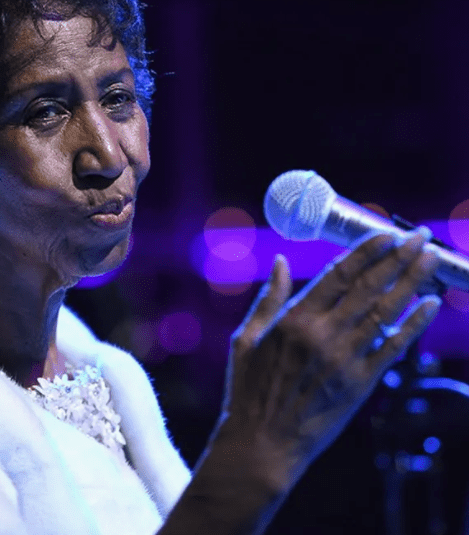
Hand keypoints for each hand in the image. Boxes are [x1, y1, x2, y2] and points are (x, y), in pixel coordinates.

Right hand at [218, 228, 441, 490]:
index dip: (366, 251)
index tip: (385, 233)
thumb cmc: (248, 390)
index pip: (338, 275)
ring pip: (386, 312)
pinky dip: (414, 324)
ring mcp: (345, 360)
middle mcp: (322, 336)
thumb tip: (282, 262)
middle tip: (420, 236)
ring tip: (431, 259)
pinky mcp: (361, 385)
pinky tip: (431, 304)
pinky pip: (394, 348)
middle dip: (399, 258)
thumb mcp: (246, 338)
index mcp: (292, 320)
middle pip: (369, 287)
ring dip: (413, 282)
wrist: (262, 444)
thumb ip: (269, 298)